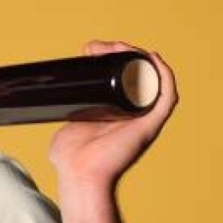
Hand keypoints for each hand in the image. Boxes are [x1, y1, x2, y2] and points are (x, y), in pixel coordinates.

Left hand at [49, 40, 178, 191]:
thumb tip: (55, 105)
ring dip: (138, 55)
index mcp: (117, 112)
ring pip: (151, 76)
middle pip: (136, 71)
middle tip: (94, 48)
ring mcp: (144, 118)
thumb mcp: (66, 128)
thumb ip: (65, 118)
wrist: (78, 176)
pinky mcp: (150, 124)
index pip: (122, 76)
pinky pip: (167, 95)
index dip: (110, 57)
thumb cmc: (71, 161)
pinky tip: (152, 57)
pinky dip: (164, 74)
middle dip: (119, 51)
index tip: (88, 50)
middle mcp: (134, 113)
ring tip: (114, 47)